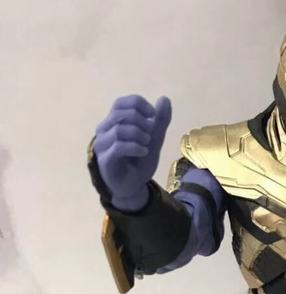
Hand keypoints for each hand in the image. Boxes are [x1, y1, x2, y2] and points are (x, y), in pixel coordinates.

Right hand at [93, 95, 171, 209]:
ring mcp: (103, 144)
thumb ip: (159, 121)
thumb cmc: (139, 161)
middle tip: (151, 134)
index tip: (154, 116)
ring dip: (139, 134)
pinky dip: (135, 147)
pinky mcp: (105, 159)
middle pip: (120, 113)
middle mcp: (105, 129)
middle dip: (141, 121)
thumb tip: (165, 98)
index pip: (122, 102)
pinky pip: (118, 146)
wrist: (133, 186)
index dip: (139, 105)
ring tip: (148, 144)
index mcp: (114, 121)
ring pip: (119, 129)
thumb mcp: (154, 139)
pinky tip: (144, 152)